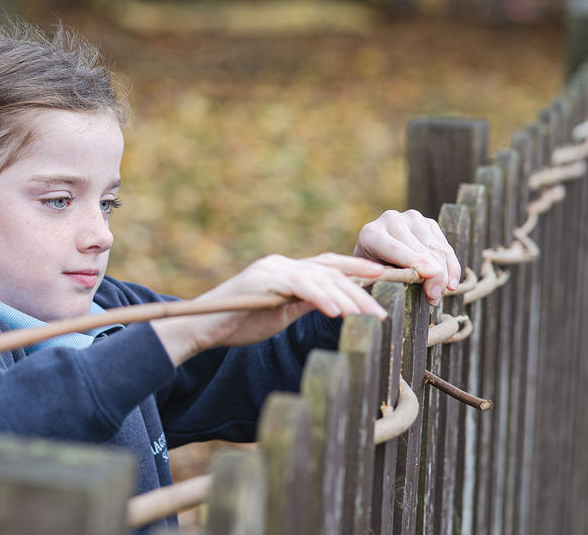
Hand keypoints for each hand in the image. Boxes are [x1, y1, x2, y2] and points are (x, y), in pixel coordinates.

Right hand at [153, 253, 387, 365]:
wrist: (201, 325)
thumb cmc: (238, 322)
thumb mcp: (279, 312)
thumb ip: (303, 302)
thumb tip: (334, 304)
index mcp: (286, 269)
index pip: (328, 265)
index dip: (357, 269)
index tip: (385, 276)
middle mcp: (281, 263)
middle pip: (330, 270)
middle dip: (362, 286)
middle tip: (386, 307)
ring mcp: (272, 270)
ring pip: (321, 279)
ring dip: (350, 298)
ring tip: (370, 316)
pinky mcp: (264, 281)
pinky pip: (300, 288)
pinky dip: (321, 298)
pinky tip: (339, 313)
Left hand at [353, 209, 460, 305]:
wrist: (373, 252)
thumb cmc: (371, 269)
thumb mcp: (372, 276)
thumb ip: (389, 278)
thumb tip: (416, 284)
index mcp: (371, 233)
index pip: (395, 248)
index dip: (415, 262)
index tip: (430, 276)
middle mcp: (391, 220)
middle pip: (421, 249)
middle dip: (433, 275)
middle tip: (434, 297)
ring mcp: (412, 219)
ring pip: (436, 249)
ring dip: (444, 274)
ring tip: (440, 294)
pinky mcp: (429, 223)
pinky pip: (446, 246)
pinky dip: (451, 266)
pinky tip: (450, 283)